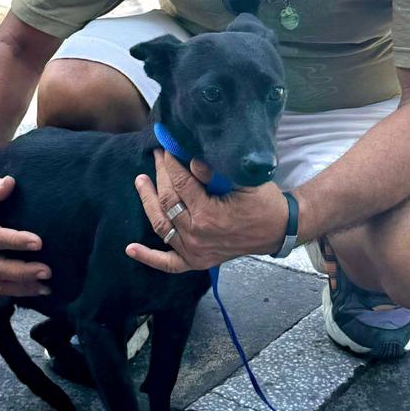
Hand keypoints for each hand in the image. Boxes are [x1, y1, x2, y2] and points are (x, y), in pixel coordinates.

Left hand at [126, 150, 288, 273]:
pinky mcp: (196, 261)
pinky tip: (131, 249)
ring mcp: (194, 251)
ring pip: (160, 225)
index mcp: (208, 215)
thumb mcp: (243, 182)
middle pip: (167, 202)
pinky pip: (167, 263)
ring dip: (147, 202)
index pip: (180, 183)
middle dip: (160, 175)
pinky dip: (148, 257)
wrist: (278, 229)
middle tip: (157, 157)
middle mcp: (197, 235)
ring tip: (141, 181)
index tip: (167, 148)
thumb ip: (214, 172)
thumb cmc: (263, 202)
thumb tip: (190, 161)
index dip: (171, 163)